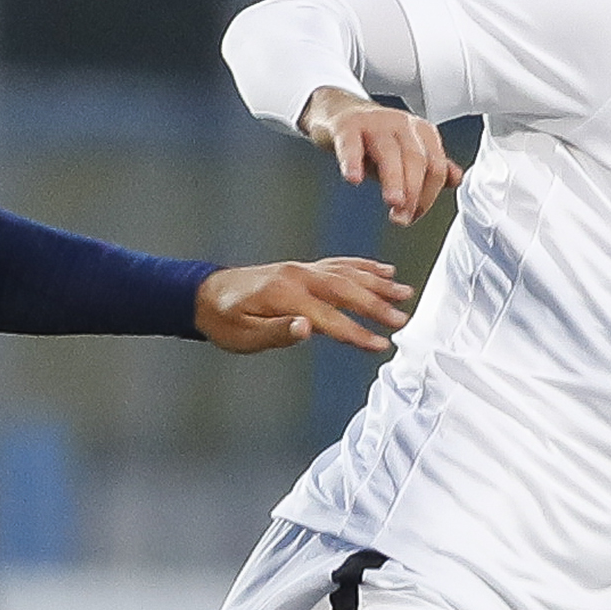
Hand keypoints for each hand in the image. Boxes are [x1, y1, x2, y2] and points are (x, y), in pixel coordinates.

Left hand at [196, 258, 411, 356]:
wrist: (206, 295)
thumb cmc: (224, 320)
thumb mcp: (244, 335)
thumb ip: (278, 332)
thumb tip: (308, 330)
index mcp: (285, 295)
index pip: (330, 318)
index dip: (356, 333)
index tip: (380, 345)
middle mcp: (298, 276)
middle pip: (346, 290)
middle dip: (377, 305)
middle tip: (403, 319)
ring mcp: (302, 269)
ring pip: (348, 273)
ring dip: (378, 283)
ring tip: (404, 293)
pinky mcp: (303, 269)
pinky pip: (339, 264)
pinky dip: (363, 266)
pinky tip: (383, 270)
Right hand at [300, 89, 461, 225]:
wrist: (341, 114)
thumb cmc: (376, 140)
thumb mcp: (408, 153)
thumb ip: (431, 167)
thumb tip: (455, 179)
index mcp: (422, 132)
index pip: (435, 167)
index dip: (428, 196)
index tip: (413, 216)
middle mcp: (402, 125)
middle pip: (416, 160)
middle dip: (413, 193)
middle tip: (403, 218)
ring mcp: (374, 123)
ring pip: (389, 153)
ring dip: (394, 180)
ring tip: (393, 203)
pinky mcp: (347, 126)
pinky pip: (351, 144)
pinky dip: (352, 162)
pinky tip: (354, 178)